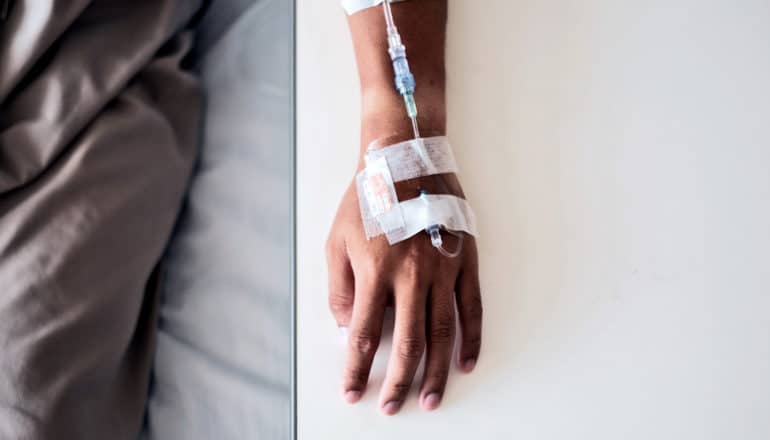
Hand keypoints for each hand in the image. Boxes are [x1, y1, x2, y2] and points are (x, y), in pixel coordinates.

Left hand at [326, 164, 481, 414]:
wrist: (406, 159)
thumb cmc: (367, 200)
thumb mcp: (337, 240)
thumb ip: (340, 287)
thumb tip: (348, 326)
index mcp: (376, 270)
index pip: (365, 335)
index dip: (357, 369)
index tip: (353, 393)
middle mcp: (411, 275)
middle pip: (407, 343)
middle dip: (399, 382)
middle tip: (393, 407)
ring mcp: (443, 268)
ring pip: (443, 332)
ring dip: (437, 372)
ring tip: (432, 399)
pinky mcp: (465, 260)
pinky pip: (472, 308)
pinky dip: (472, 339)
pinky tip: (466, 363)